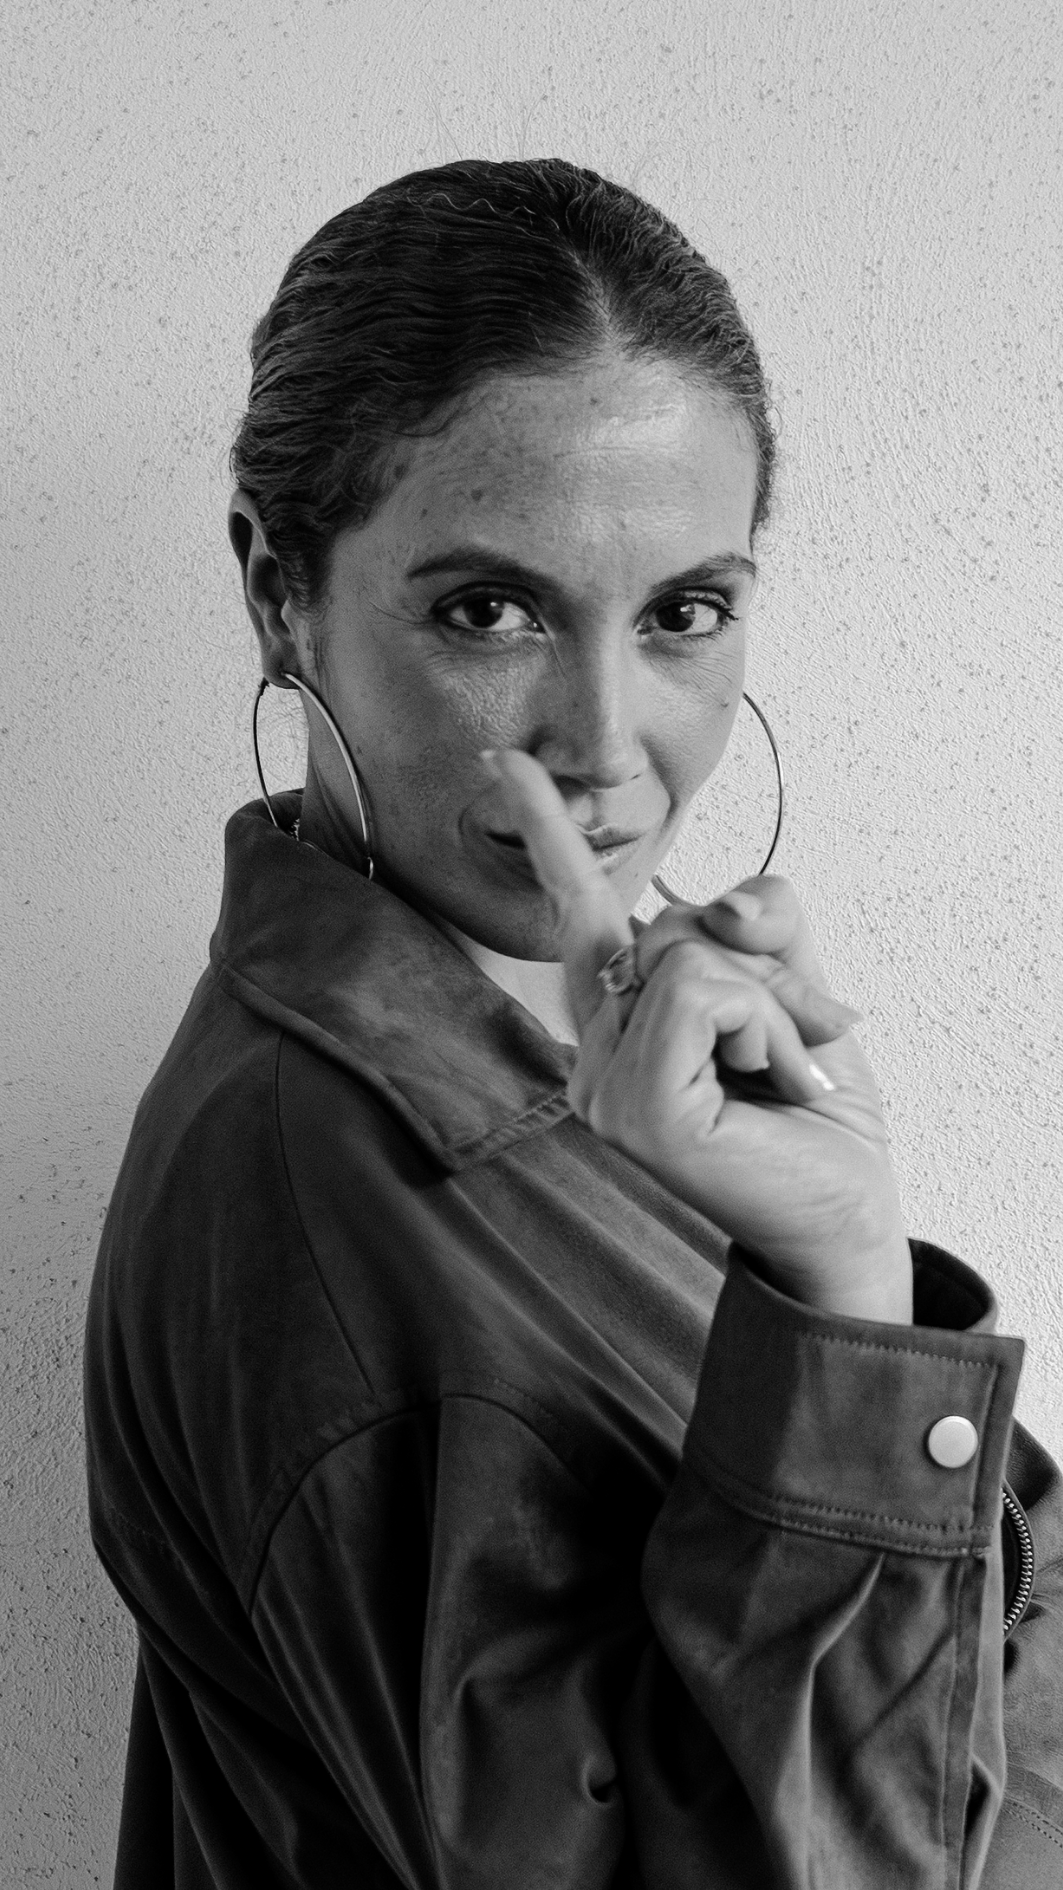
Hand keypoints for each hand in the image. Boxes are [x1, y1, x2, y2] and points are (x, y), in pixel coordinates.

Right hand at [484, 750, 912, 1323]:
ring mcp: (603, 1088)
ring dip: (770, 1003)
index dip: (548, 832)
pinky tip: (776, 1083)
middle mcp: (592, 1053)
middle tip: (798, 1043)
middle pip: (671, 927)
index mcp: (616, 1021)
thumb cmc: (811, 1105)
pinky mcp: (637, 1112)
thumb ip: (758, 923)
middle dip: (762, 967)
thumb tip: (718, 910)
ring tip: (783, 1073)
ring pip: (686, 955)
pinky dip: (762, 1022)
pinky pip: (699, 995)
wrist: (849, 1207)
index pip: (578, 910)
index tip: (503, 760)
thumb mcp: (793, 986)